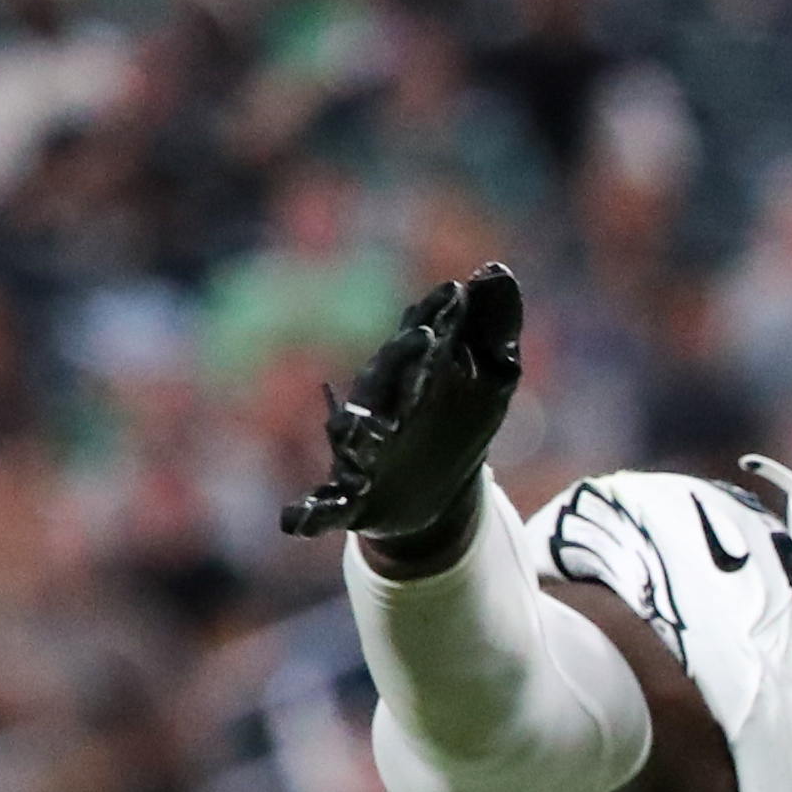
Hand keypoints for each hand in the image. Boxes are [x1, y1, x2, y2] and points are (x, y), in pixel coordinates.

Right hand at [280, 264, 524, 571]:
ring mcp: (360, 455)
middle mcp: (380, 410)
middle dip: (401, 360)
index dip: (438, 319)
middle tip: (423, 337)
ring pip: (350, 439)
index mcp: (415, 378)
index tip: (456, 293)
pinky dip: (307, 513)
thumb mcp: (490, 383)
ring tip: (361, 426)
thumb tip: (497, 270)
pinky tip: (294, 521)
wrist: (431, 503)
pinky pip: (323, 507)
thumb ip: (492, 330)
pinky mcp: (350, 502)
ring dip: (353, 431)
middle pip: (384, 380)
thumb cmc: (458, 426)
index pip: (424, 342)